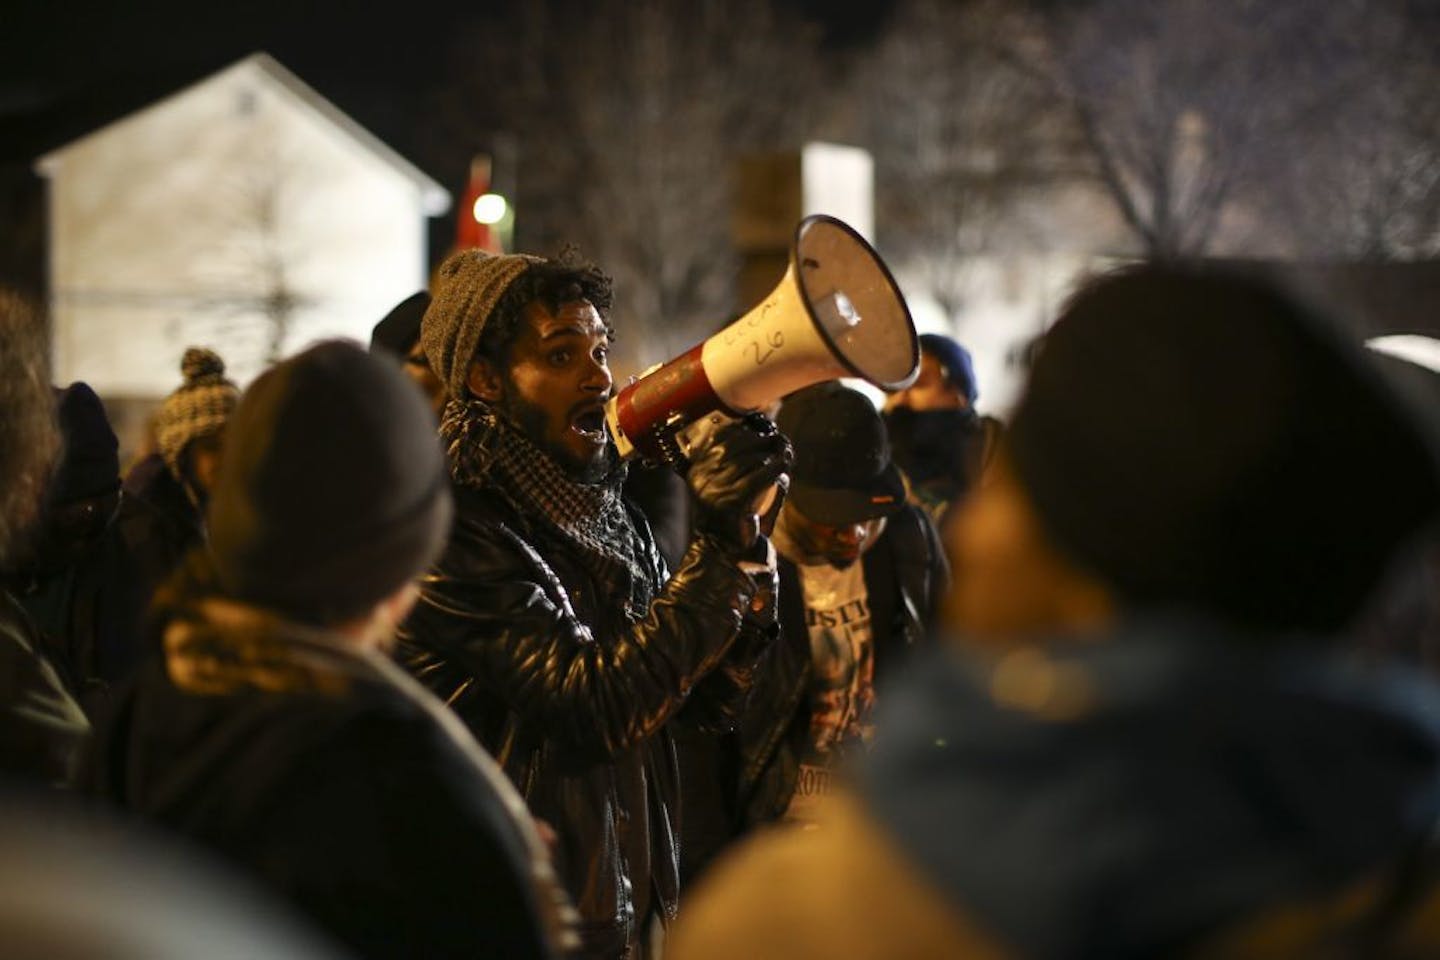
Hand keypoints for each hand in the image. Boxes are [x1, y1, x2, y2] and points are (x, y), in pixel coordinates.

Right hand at [686, 413, 792, 549]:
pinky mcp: (734, 502)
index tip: (764, 432)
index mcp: (697, 471)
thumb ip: (735, 462)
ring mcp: (717, 491)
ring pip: (753, 459)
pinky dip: (776, 468)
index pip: (721, 438)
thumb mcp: (725, 485)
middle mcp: (703, 478)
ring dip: (774, 453)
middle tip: (781, 441)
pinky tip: (785, 466)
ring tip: (786, 454)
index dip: (747, 431)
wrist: (722, 552)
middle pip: (739, 445)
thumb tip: (756, 436)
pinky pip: (761, 477)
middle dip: (764, 440)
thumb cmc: (729, 516)